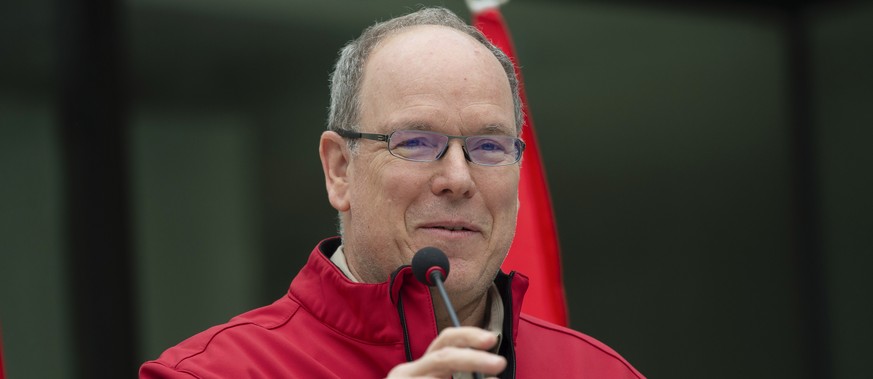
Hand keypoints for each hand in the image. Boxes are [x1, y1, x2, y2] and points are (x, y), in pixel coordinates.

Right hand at [386, 327, 505, 377]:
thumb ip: (456, 376)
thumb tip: (491, 374)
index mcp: (420, 368)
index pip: (445, 340)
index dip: (469, 336)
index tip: (492, 339)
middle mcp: (406, 374)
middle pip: (443, 357)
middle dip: (474, 359)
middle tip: (499, 364)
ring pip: (438, 378)